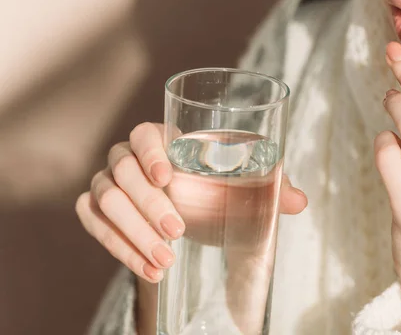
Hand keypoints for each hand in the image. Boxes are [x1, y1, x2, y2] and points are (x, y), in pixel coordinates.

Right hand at [76, 122, 306, 282]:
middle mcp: (127, 157)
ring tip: (166, 261)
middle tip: (178, 232)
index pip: (143, 134)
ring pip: (105, 201)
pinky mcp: (97, 211)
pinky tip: (150, 271)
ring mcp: (107, 183)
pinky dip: (118, 249)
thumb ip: (271, 185)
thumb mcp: (243, 183)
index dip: (150, 152)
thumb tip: (299, 201)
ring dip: (133, 233)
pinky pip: (95, 225)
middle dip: (149, 205)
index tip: (169, 178)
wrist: (191, 214)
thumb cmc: (216, 187)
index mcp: (161, 138)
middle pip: (123, 171)